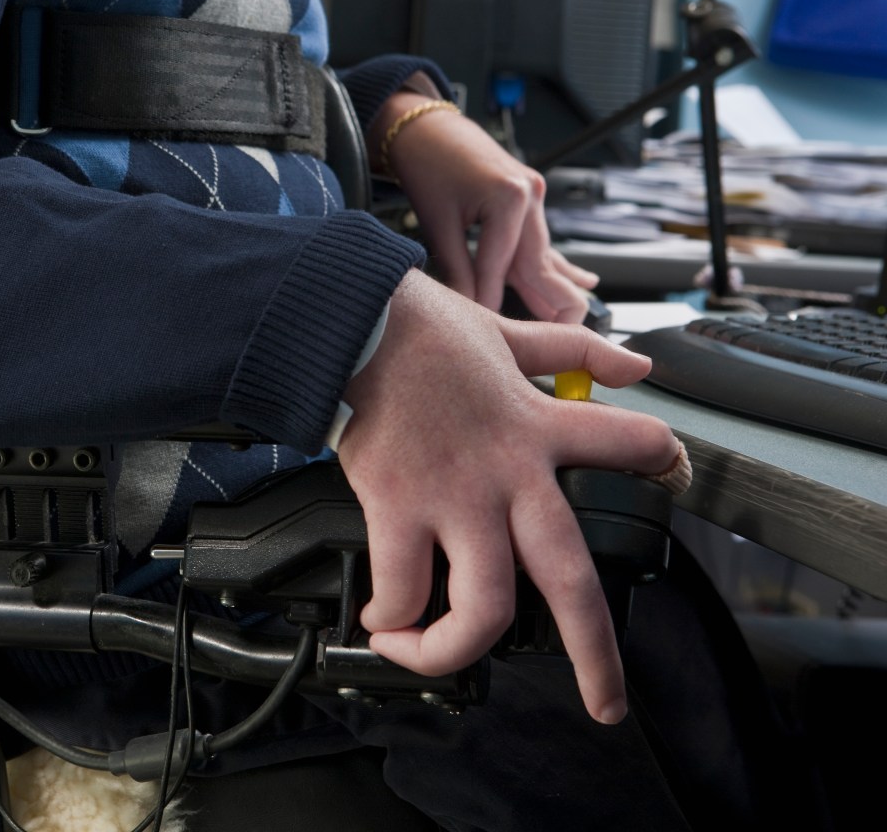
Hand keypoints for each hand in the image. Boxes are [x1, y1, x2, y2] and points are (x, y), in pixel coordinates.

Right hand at [335, 271, 680, 722]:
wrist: (355, 323)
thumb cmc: (424, 331)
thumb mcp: (511, 334)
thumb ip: (574, 352)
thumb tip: (634, 360)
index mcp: (541, 429)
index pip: (632, 443)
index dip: (661, 463)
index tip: (670, 479)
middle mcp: (509, 477)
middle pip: (570, 581)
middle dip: (595, 653)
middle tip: (605, 701)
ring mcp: (454, 499)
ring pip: (482, 609)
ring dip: (455, 652)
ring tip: (433, 655)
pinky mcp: (398, 505)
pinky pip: (404, 589)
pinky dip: (392, 618)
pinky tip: (381, 619)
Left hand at [370, 92, 598, 323]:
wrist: (427, 126)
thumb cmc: (427, 165)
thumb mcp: (437, 222)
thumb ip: (454, 269)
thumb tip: (463, 309)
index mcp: (509, 199)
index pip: (502, 269)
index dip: (493, 304)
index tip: (490, 334)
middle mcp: (530, 196)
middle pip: (541, 266)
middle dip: (548, 309)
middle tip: (558, 348)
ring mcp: (534, 196)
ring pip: (545, 256)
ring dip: (554, 292)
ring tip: (573, 329)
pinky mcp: (530, 199)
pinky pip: (544, 241)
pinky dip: (557, 266)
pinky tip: (585, 284)